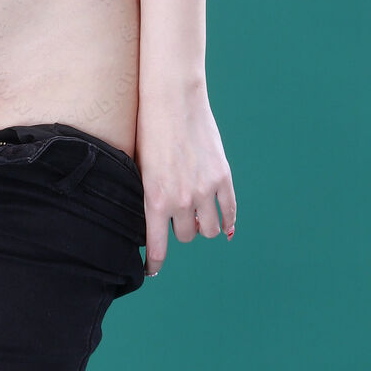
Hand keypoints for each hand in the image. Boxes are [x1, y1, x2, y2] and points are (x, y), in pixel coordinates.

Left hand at [136, 84, 235, 277]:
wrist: (172, 99)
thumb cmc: (148, 130)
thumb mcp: (140, 168)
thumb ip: (149, 195)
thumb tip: (156, 220)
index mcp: (156, 200)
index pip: (158, 247)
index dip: (155, 264)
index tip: (153, 270)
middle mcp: (182, 201)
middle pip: (185, 236)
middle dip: (179, 231)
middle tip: (175, 220)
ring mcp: (206, 190)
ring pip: (210, 230)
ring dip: (202, 226)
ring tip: (196, 217)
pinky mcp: (223, 177)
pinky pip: (230, 212)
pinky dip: (228, 222)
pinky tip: (226, 228)